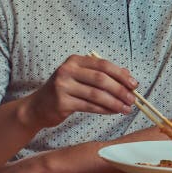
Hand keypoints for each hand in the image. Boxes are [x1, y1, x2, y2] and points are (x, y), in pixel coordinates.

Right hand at [21, 54, 138, 129]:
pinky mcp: (61, 102)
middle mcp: (67, 70)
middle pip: (101, 79)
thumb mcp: (81, 77)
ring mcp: (63, 86)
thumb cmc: (64, 91)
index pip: (103, 65)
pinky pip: (89, 106)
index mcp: (75, 61)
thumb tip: (128, 76)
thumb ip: (102, 75)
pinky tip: (113, 112)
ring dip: (115, 103)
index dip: (121, 74)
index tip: (134, 84)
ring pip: (96, 95)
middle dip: (120, 90)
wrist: (37, 107)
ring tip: (126, 109)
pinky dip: (104, 110)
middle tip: (133, 99)